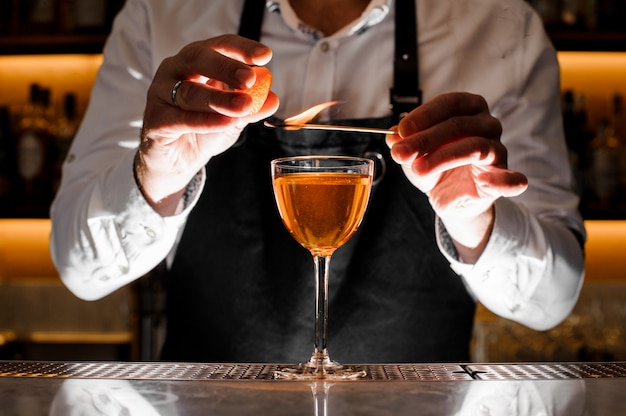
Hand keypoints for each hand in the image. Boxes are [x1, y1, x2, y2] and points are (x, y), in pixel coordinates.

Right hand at [136, 35, 278, 214]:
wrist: (176, 161)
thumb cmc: (202, 131)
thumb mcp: (233, 117)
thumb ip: (251, 107)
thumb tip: (273, 98)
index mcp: (194, 61)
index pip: (218, 45)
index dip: (241, 48)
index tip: (265, 56)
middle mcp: (174, 70)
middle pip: (198, 59)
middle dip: (227, 68)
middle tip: (250, 79)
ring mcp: (160, 94)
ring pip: (190, 92)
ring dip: (220, 99)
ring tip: (244, 106)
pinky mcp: (155, 120)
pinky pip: (181, 119)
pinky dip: (206, 121)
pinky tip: (227, 123)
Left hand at [386, 92, 527, 260]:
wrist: (448, 196)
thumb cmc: (434, 166)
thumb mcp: (414, 154)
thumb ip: (404, 143)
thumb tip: (392, 137)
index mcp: (468, 108)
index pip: (449, 103)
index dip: (424, 115)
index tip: (401, 130)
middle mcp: (487, 124)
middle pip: (458, 124)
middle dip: (425, 139)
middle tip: (400, 153)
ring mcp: (498, 150)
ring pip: (474, 146)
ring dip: (441, 158)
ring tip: (418, 169)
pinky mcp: (504, 178)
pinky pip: (511, 179)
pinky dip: (502, 180)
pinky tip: (484, 181)